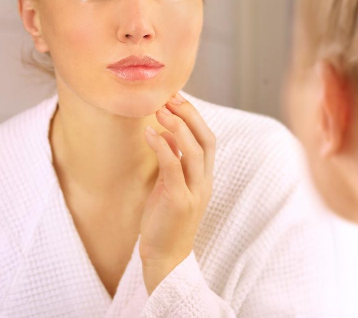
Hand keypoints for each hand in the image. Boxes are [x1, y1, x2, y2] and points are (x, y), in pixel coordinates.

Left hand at [139, 92, 216, 293]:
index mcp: (204, 178)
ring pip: (194, 151)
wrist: (164, 259)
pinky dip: (163, 147)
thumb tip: (168, 132)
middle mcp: (204, 183)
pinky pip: (173, 167)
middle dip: (190, 115)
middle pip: (207, 139)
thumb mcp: (170, 186)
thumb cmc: (164, 222)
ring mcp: (194, 193)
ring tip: (160, 110)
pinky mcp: (179, 201)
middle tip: (170, 97)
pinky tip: (150, 133)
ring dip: (177, 126)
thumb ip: (172, 161)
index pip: (208, 139)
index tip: (176, 98)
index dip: (194, 116)